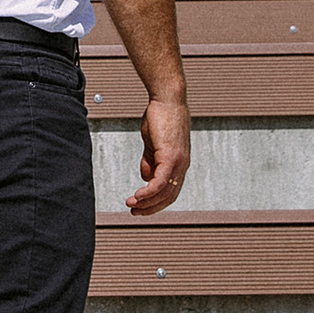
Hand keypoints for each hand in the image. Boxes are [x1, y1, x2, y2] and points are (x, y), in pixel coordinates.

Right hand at [127, 87, 189, 216]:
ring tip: (131, 205)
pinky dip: (149, 192)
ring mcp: (178, 162)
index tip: (140, 206)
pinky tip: (137, 196)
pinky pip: (160, 181)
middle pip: (169, 196)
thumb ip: (150, 161)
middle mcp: (182, 165)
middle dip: (151, 208)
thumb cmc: (160, 117)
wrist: (167, 99)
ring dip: (147, 202)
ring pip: (165, 192)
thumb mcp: (153, 143)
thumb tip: (146, 178)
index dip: (155, 202)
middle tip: (134, 212)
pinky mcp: (171, 156)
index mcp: (178, 163)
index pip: (170, 191)